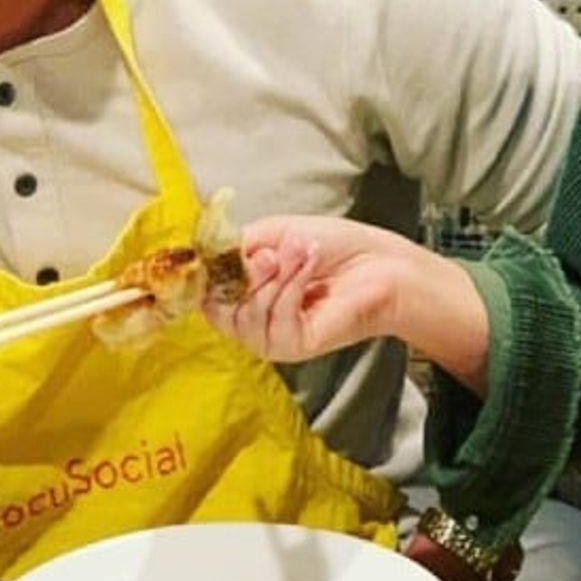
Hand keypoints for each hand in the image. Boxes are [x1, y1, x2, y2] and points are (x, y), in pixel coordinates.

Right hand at [208, 216, 421, 363]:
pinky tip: (308, 268)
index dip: (207, 273)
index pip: (205, 294)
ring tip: (301, 252)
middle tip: (273, 252)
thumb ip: (234, 247)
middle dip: (246, 274)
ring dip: (275, 277)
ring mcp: (271, 336)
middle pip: (218, 308)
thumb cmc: (332, 247)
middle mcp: (252, 319)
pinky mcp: (293, 346)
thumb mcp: (272, 234)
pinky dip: (291, 287)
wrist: (377, 262)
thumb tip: (203, 256)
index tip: (221, 251)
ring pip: (246, 315)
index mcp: (244, 292)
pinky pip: (275, 320)